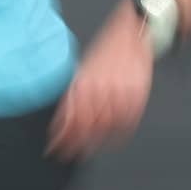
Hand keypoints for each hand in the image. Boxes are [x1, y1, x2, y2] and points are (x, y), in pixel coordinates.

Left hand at [47, 1, 153, 159]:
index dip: (61, 137)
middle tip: (66, 155)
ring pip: (106, 128)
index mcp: (84, 83)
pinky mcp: (137, 96)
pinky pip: (126, 123)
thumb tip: (61, 121)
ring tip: (86, 151)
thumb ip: (74, 95)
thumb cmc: (106, 52)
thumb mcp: (84, 70)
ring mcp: (120, 94)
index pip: (69, 118)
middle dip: (74, 144)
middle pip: (86, 127)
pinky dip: (117, 136)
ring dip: (94, 143)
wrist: (131, 34)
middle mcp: (100, 90)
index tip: (53, 148)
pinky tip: (110, 142)